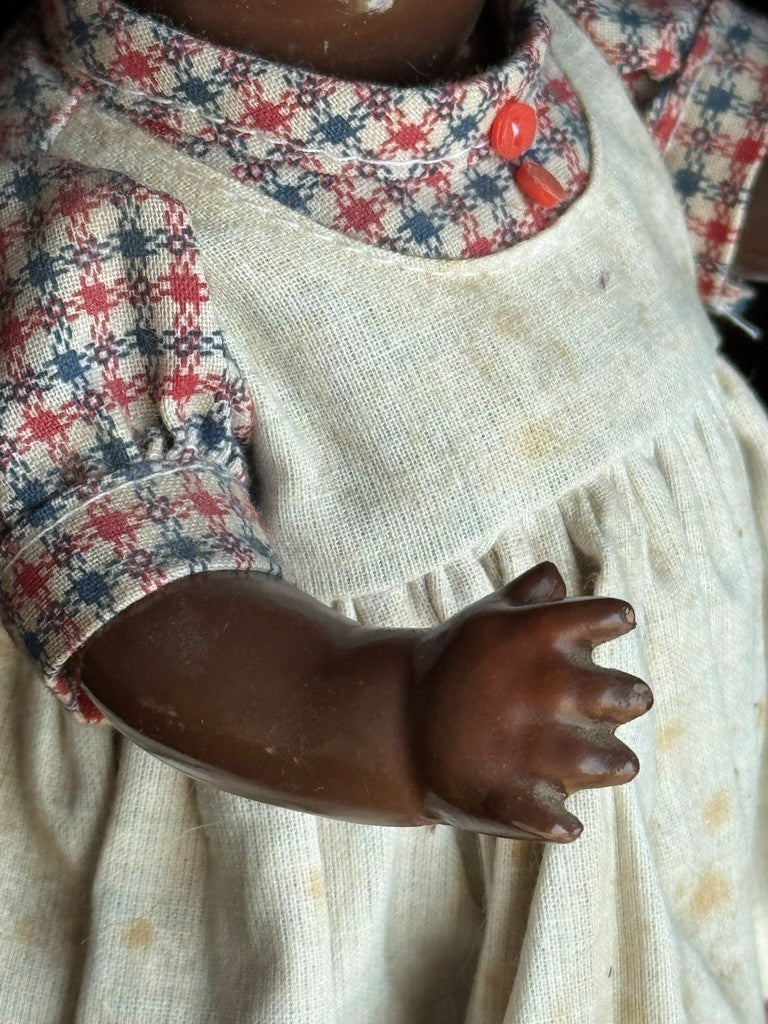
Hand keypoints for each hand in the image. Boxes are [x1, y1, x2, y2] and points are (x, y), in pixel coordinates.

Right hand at [409, 562, 651, 841]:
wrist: (395, 721)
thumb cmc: (454, 663)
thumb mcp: (486, 619)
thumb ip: (528, 595)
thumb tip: (557, 577)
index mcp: (538, 633)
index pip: (611, 615)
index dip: (614, 620)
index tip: (609, 626)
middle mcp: (545, 686)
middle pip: (630, 695)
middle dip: (628, 699)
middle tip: (615, 704)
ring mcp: (530, 745)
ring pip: (613, 762)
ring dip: (610, 763)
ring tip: (592, 758)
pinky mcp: (510, 797)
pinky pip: (557, 821)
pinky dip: (560, 822)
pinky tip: (555, 812)